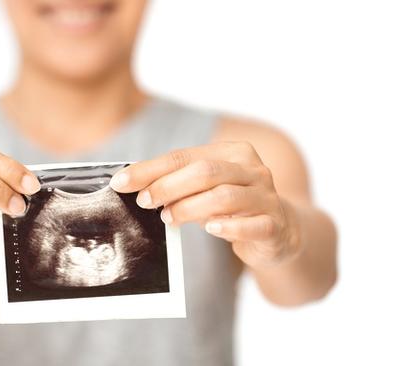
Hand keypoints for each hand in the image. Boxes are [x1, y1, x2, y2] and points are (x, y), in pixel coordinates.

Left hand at [109, 142, 300, 267]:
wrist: (280, 231)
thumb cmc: (232, 206)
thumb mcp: (204, 189)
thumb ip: (175, 182)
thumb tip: (131, 183)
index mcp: (233, 153)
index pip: (183, 156)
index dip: (149, 170)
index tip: (120, 182)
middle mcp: (253, 170)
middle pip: (205, 171)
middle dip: (168, 186)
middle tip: (145, 202)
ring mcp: (266, 197)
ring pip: (224, 197)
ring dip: (189, 208)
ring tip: (169, 218)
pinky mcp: (275, 225)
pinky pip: (252, 225)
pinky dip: (229, 227)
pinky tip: (211, 229)